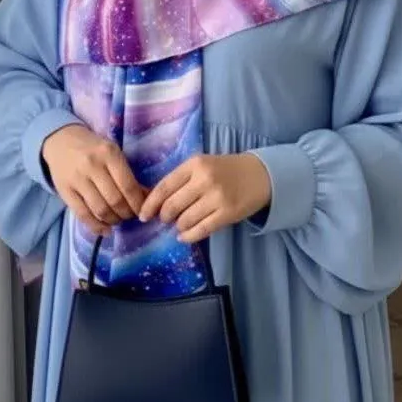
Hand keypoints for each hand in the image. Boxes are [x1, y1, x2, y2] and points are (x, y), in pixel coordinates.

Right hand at [41, 124, 147, 235]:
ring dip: (113, 220)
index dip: (138, 203)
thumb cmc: (93, 148)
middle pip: (115, 200)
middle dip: (126, 213)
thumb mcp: (113, 153)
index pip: (128, 186)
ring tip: (118, 220)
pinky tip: (106, 230)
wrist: (61, 141)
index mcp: (109, 153)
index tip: (142, 210)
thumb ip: (127, 174)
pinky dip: (96, 227)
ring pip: (100, 210)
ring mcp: (77, 179)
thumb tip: (146, 197)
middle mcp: (92, 165)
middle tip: (130, 216)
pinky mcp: (64, 191)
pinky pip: (82, 215)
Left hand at [138, 153, 271, 244]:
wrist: (259, 175)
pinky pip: (201, 230)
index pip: (164, 187)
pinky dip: (189, 236)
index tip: (143, 215)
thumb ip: (181, 179)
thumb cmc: (224, 170)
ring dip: (178, 226)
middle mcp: (204, 179)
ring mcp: (217, 197)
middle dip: (164, 217)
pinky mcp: (227, 214)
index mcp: (194, 164)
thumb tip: (155, 203)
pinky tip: (184, 236)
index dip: (150, 204)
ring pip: (185, 220)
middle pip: (172, 206)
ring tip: (180, 224)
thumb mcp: (202, 165)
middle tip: (164, 219)